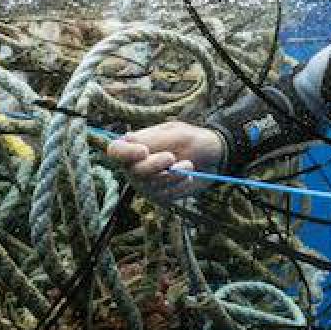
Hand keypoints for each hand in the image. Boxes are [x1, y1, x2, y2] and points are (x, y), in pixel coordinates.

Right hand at [105, 121, 226, 202]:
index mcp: (136, 145)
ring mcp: (146, 183)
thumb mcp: (177, 133)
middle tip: (172, 157)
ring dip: (173, 175)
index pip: (115, 151)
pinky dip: (179, 186)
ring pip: (150, 185)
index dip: (126, 153)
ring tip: (188, 165)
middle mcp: (135, 166)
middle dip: (155, 165)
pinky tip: (188, 177)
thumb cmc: (194, 140)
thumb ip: (154, 138)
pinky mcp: (159, 196)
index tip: (144, 151)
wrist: (214, 158)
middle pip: (134, 171)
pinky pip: (165, 196)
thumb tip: (127, 138)